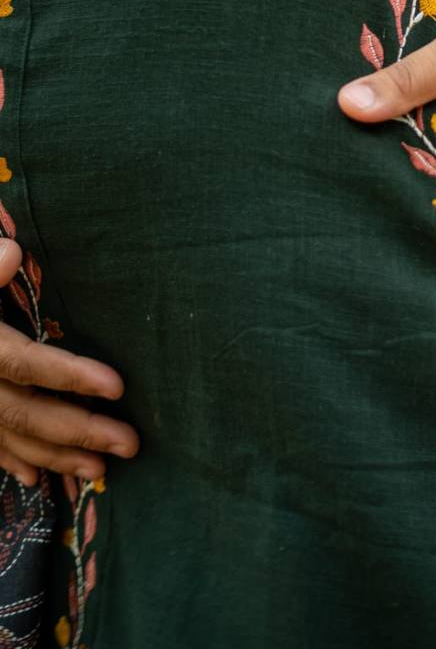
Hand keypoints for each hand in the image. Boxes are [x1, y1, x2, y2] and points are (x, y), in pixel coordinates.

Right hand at [0, 238, 139, 486]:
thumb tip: (12, 251)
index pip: (27, 363)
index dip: (70, 375)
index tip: (117, 386)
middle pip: (26, 412)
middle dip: (79, 431)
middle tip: (130, 444)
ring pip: (10, 439)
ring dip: (55, 458)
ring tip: (101, 470)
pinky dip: (11, 461)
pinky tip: (38, 478)